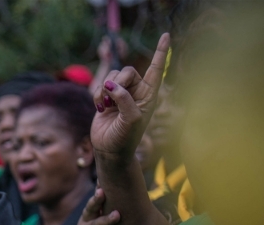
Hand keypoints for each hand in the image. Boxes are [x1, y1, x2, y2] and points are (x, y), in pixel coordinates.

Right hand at [70, 189, 128, 224]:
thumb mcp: (93, 220)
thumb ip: (102, 207)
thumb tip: (111, 188)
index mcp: (88, 214)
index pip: (93, 200)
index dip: (97, 191)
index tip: (101, 181)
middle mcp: (85, 222)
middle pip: (89, 210)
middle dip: (96, 200)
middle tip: (102, 192)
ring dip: (106, 220)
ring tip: (117, 215)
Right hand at [91, 33, 169, 160]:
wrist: (109, 150)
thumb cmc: (126, 138)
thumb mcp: (132, 119)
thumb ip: (124, 99)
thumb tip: (111, 84)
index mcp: (150, 95)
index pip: (156, 69)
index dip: (161, 52)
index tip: (166, 34)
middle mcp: (137, 92)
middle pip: (128, 71)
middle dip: (118, 82)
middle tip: (111, 99)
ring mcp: (121, 94)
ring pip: (113, 76)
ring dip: (105, 90)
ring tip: (105, 106)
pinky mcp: (107, 97)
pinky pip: (101, 85)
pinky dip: (97, 94)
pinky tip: (100, 107)